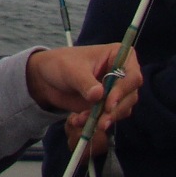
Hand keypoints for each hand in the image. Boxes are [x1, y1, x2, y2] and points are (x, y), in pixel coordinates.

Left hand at [26, 45, 141, 139]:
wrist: (45, 79)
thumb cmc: (59, 64)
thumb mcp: (70, 71)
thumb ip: (85, 82)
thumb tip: (99, 95)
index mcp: (116, 55)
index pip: (132, 75)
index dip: (123, 90)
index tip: (109, 104)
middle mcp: (122, 73)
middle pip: (130, 95)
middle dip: (115, 110)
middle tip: (101, 121)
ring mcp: (116, 90)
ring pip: (123, 109)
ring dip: (105, 118)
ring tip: (82, 120)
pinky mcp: (108, 104)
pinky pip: (110, 117)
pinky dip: (96, 121)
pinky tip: (78, 120)